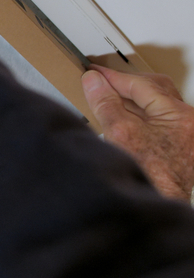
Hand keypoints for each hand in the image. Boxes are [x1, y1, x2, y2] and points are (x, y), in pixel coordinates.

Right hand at [82, 64, 193, 201]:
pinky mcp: (180, 143)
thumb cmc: (147, 177)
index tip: (94, 72)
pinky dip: (140, 112)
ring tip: (110, 98)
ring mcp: (186, 133)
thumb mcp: (119, 134)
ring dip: (133, 98)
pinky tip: (124, 116)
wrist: (157, 204)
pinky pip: (159, 117)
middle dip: (126, 84)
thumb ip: (106, 104)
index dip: (114, 77)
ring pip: (157, 102)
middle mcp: (189, 122)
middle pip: (154, 89)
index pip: (142, 85)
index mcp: (181, 116)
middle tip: (102, 82)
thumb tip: (94, 81)